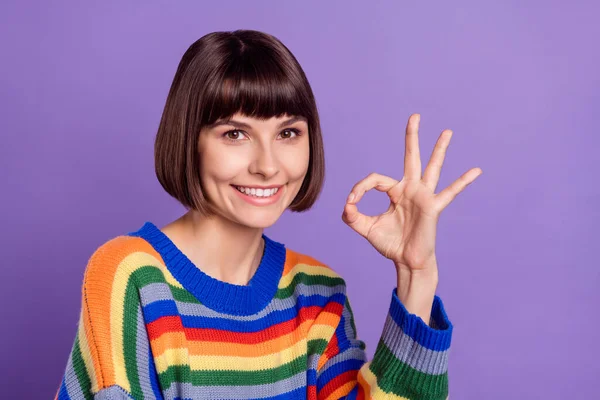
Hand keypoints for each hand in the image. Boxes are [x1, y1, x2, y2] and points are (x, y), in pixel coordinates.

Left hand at [341, 113, 481, 274]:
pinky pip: (450, 192)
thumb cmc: (390, 244)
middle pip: (411, 157)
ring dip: (439, 149)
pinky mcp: (433, 207)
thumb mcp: (366, 228)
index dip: (360, 188)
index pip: (375, 180)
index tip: (352, 202)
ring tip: (447, 131)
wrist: (405, 261)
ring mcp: (423, 196)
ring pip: (432, 168)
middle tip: (414, 116)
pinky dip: (463, 182)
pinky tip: (476, 170)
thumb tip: (346, 204)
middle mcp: (410, 189)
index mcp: (395, 192)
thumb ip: (352, 216)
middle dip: (411, 137)